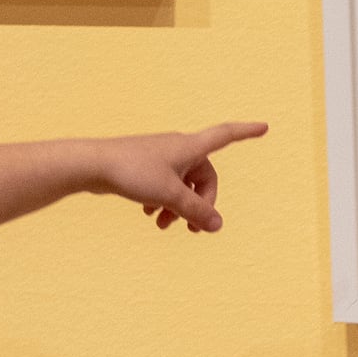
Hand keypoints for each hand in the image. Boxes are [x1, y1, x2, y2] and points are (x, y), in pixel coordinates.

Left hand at [97, 120, 268, 232]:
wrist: (92, 165)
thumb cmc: (132, 172)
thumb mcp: (170, 195)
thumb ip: (195, 211)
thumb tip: (217, 225)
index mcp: (190, 147)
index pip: (226, 135)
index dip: (247, 131)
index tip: (265, 126)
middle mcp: (178, 148)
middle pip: (204, 177)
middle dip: (200, 203)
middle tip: (190, 229)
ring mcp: (161, 157)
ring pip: (182, 185)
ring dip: (180, 207)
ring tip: (165, 226)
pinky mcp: (145, 167)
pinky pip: (165, 185)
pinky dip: (163, 202)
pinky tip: (150, 216)